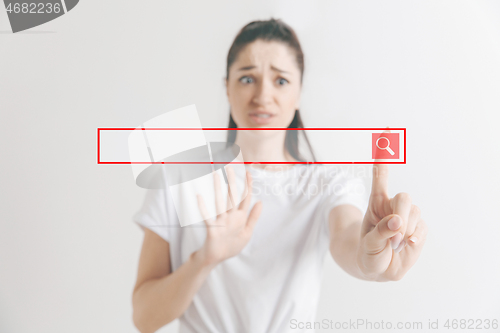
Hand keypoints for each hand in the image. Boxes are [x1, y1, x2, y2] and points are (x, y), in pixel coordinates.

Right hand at [196, 166, 261, 266]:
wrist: (217, 258)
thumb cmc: (231, 245)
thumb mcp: (247, 232)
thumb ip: (253, 217)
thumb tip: (261, 202)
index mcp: (240, 217)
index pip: (245, 198)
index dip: (248, 186)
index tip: (248, 173)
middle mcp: (230, 216)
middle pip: (232, 196)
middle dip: (232, 181)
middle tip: (229, 167)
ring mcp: (221, 221)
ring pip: (220, 202)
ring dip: (218, 189)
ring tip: (216, 175)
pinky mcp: (212, 229)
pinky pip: (207, 217)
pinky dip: (203, 208)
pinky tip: (199, 196)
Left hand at [357, 160, 427, 280]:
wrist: (378, 268)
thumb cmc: (369, 253)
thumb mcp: (368, 245)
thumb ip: (380, 233)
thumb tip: (397, 222)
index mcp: (376, 203)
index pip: (381, 174)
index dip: (384, 153)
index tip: (388, 130)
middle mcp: (392, 205)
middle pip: (404, 198)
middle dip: (401, 217)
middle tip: (393, 238)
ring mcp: (407, 216)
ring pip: (415, 215)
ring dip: (405, 233)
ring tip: (394, 246)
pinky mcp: (418, 228)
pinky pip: (422, 228)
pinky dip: (414, 238)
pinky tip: (406, 245)